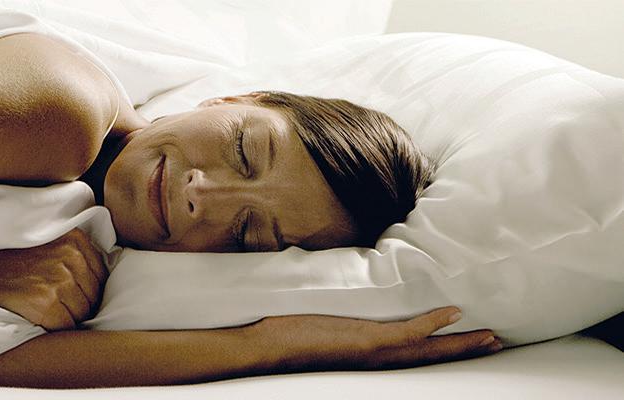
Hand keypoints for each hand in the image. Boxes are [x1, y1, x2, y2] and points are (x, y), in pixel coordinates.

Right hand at [0, 228, 107, 330]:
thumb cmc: (8, 259)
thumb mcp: (47, 242)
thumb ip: (74, 255)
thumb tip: (102, 280)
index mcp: (74, 240)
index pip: (101, 276)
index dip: (87, 290)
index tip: (72, 295)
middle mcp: (70, 257)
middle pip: (93, 297)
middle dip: (79, 305)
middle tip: (57, 305)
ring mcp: (58, 280)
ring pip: (82, 313)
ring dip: (68, 318)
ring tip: (47, 311)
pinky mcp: (45, 302)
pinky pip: (65, 326)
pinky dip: (56, 328)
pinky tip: (40, 319)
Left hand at [248, 307, 502, 371]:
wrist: (265, 348)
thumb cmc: (287, 337)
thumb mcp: (324, 329)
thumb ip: (343, 322)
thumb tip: (348, 301)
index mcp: (370, 358)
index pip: (413, 356)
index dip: (441, 350)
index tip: (467, 343)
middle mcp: (377, 361)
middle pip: (431, 358)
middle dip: (465, 352)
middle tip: (498, 344)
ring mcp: (374, 352)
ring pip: (428, 350)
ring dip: (462, 343)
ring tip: (492, 337)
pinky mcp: (366, 342)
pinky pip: (408, 333)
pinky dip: (433, 324)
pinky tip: (455, 312)